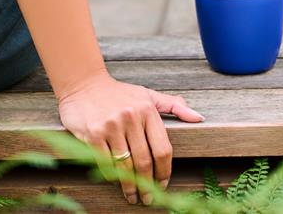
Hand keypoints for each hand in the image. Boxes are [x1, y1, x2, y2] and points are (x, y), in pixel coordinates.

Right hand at [57, 73, 203, 204]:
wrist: (83, 84)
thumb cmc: (119, 93)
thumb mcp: (148, 95)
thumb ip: (173, 106)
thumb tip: (199, 118)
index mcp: (148, 110)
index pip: (163, 149)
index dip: (164, 172)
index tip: (163, 184)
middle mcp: (131, 117)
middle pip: (145, 161)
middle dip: (147, 184)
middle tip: (148, 198)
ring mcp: (111, 126)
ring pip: (125, 165)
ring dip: (129, 185)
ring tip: (132, 196)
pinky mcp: (93, 133)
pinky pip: (105, 162)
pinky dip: (111, 175)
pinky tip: (115, 182)